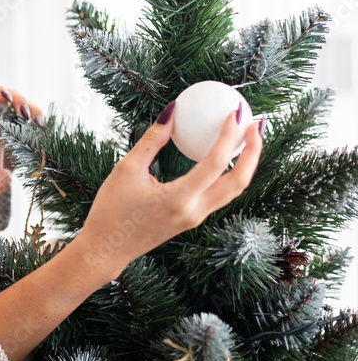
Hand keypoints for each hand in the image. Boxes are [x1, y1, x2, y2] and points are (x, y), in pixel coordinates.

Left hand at [0, 81, 43, 201]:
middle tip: (27, 115)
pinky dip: (38, 130)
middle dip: (20, 102)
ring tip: (39, 124)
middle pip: (8, 97)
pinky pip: (30, 130)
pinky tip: (44, 134)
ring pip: (22, 111)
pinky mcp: (16, 141)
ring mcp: (4, 127)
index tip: (6, 99)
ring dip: (33, 114)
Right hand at [76, 101, 263, 279]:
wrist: (106, 248)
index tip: (233, 112)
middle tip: (254, 123)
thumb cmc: (111, 210)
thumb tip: (172, 112)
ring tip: (247, 137)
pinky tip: (223, 155)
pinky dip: (230, 173)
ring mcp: (196, 217)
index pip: (216, 163)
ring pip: (234, 190)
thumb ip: (151, 141)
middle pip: (239, 181)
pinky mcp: (193, 218)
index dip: (229, 135)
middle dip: (253, 151)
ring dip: (247, 163)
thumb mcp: (126, 170)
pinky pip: (220, 194)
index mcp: (178, 199)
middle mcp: (194, 211)